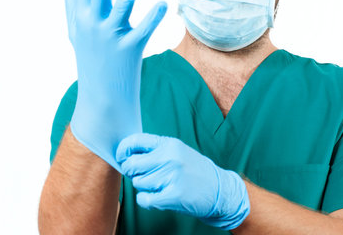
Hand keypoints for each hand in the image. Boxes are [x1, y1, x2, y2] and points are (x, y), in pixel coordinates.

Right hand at [64, 0, 166, 170]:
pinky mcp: (129, 52)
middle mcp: (93, 27)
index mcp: (83, 21)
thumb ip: (73, 11)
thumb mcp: (78, 37)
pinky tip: (162, 4)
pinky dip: (153, 17)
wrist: (101, 102)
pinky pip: (143, 31)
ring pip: (120, 8)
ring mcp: (110, 40)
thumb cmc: (92, 65)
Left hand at [116, 133, 249, 229]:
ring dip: (144, 187)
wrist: (220, 190)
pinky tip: (155, 198)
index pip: (135, 141)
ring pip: (138, 182)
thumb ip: (156, 150)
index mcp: (169, 144)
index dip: (123, 150)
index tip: (122, 157)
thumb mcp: (178, 151)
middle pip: (132, 165)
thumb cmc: (195, 171)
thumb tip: (127, 153)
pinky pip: (144, 199)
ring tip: (159, 186)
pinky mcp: (173, 195)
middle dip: (132, 172)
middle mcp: (170, 157)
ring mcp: (172, 176)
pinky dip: (146, 200)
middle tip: (142, 175)